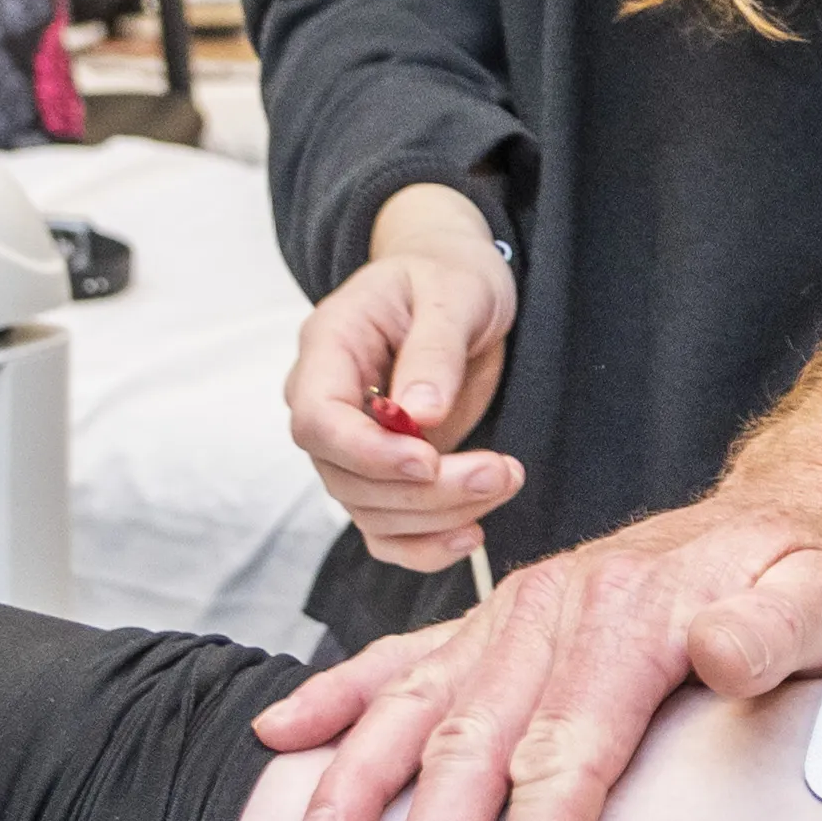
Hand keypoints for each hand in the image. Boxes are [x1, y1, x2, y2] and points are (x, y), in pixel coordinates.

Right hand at [245, 475, 821, 820]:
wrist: (800, 511)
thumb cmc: (818, 577)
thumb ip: (778, 628)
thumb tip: (719, 649)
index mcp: (631, 616)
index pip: (572, 756)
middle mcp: (559, 608)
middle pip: (480, 742)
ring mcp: (520, 611)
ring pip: (421, 704)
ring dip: (361, 779)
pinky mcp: (503, 619)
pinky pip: (407, 656)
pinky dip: (342, 694)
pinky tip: (284, 734)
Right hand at [283, 183, 519, 572]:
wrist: (456, 283)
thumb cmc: (450, 275)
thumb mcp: (455, 292)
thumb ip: (435, 350)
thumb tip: (419, 413)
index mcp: (329, 347)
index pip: (317, 420)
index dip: (367, 452)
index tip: (428, 461)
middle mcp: (327, 401)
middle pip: (345, 475)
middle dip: (423, 490)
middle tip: (498, 473)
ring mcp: (351, 443)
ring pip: (369, 510)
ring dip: (437, 515)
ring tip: (504, 481)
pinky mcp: (383, 472)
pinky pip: (385, 528)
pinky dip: (423, 545)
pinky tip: (471, 535)